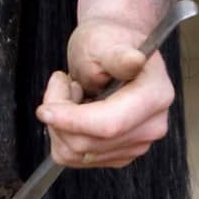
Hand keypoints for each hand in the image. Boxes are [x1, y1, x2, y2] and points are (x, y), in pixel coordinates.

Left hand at [35, 17, 173, 167]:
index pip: (108, 124)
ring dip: (61, 125)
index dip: (71, 120)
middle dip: (60, 115)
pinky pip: (75, 157)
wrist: (116, 50)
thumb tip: (134, 60)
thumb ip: (117, 56)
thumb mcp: (105, 40)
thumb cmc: (109, 42)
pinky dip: (65, 135)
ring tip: (74, 94)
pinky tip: (77, 111)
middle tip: (63, 84)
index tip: (44, 109)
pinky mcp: (119, 155)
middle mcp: (152, 125)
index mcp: (155, 96)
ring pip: (76, 153)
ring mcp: (137, 144)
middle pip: (87, 143)